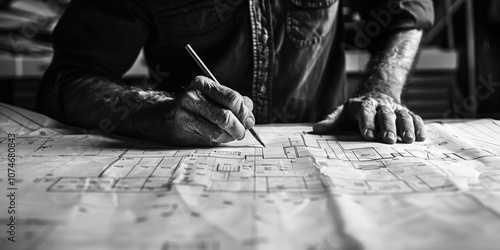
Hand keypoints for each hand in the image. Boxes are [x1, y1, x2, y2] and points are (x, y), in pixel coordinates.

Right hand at [137, 76, 254, 145]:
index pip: (233, 98)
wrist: (163, 117)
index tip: (248, 120)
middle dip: (240, 125)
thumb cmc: (195, 109)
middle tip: (241, 132)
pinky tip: (220, 138)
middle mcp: (194, 95)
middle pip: (228, 112)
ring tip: (232, 135)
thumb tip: (250, 116)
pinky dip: (221, 139)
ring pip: (220, 126)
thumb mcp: (214, 100)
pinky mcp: (184, 125)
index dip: (244, 112)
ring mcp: (187, 110)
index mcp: (204, 84)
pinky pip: (211, 135)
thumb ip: (235, 105)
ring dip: (232, 134)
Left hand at [313, 92, 425, 143]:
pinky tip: (421, 137)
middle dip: (388, 126)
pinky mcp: (406, 113)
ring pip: (403, 115)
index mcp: (363, 104)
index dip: (367, 123)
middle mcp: (381, 105)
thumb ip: (331, 121)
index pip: (365, 111)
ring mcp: (395, 109)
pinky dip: (419, 126)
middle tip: (389, 140)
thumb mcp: (342, 113)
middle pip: (386, 114)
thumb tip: (315, 129)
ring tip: (409, 140)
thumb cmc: (356, 111)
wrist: (376, 96)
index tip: (367, 135)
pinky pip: (415, 118)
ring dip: (406, 127)